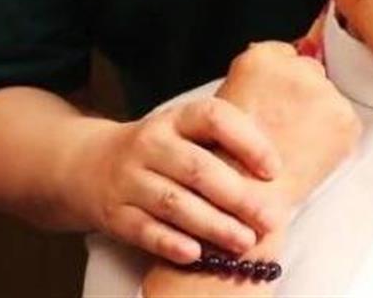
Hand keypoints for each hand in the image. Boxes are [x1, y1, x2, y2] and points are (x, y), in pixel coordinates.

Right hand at [71, 97, 283, 263]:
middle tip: (270, 218)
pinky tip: (197, 254)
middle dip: (237, 195)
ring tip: (245, 243)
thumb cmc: (162, 150)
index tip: (275, 168)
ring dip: (213, 225)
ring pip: (174, 203)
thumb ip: (223, 141)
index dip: (247, 140)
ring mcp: (129, 178)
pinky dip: (171, 243)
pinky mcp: (115, 213)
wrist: (89, 165)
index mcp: (177, 117)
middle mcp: (151, 143)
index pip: (214, 118)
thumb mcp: (186, 131)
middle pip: (197, 168)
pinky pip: (144, 230)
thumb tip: (282, 164)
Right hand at [218, 42, 361, 209]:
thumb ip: (261, 79)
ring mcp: (323, 91)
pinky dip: (334, 139)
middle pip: (311, 73)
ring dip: (320, 118)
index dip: (283, 84)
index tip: (280, 102)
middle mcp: (295, 67)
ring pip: (329, 98)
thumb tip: (287, 65)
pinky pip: (345, 123)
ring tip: (295, 146)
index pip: (286, 55)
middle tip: (286, 130)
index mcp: (261, 57)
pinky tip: (309, 155)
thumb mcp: (231, 100)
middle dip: (303, 99)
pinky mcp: (344, 119)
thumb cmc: (229, 157)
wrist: (244, 200)